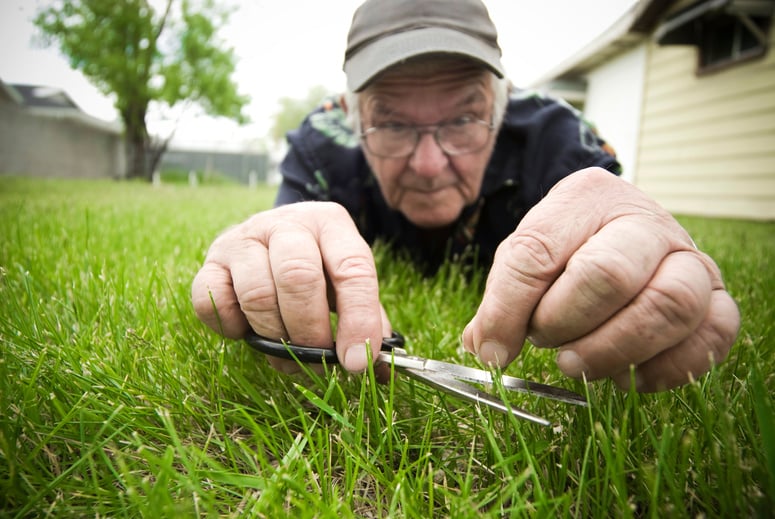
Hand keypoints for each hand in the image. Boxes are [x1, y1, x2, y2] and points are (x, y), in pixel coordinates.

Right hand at [191, 202, 389, 372]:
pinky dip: (231, 326)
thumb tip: (380, 368)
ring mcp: (243, 238)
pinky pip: (213, 300)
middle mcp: (286, 223)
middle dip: (310, 331)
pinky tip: (247, 330)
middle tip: (316, 358)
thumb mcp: (346, 282)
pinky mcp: (211, 261)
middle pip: (298, 277)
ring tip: (286, 351)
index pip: (352, 267)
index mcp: (330, 223)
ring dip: (273, 335)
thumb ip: (367, 318)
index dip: (358, 319)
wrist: (268, 236)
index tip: (358, 361)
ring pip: (257, 293)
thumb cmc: (317, 267)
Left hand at [462, 168, 739, 391]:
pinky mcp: (716, 298)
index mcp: (587, 197)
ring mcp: (690, 258)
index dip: (508, 310)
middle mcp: (646, 221)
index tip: (493, 349)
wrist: (623, 230)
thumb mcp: (527, 256)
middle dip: (566, 323)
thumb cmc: (568, 248)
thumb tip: (487, 350)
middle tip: (546, 342)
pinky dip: (667, 369)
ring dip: (614, 349)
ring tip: (578, 363)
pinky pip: (712, 337)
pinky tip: (625, 377)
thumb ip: (502, 300)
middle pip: (610, 275)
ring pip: (669, 306)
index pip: (538, 253)